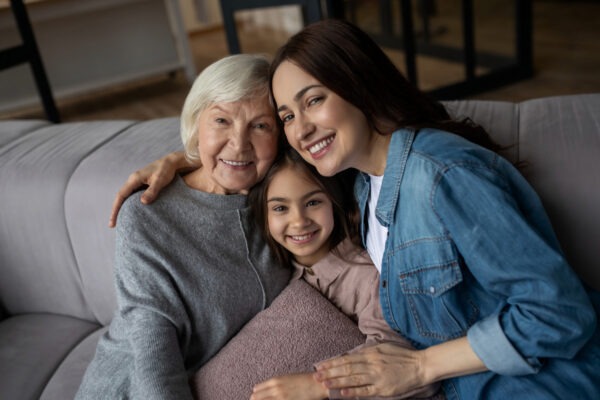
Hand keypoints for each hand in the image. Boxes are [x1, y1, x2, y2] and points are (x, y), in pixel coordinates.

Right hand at [108, 151, 192, 226]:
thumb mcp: (160, 181)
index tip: (113, 221)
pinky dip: (130, 204)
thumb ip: (152, 191)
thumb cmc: (166, 170)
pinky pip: (132, 195)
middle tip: (113, 224)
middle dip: (116, 210)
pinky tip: (132, 212)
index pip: (121, 195)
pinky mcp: (143, 184)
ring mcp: (137, 182)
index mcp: (134, 179)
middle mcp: (133, 180)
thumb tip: (142, 202)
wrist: (172, 162)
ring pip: (126, 196)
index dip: (115, 208)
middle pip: (121, 197)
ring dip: (122, 207)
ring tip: (120, 220)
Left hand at [250, 373, 327, 399]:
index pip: (256, 390)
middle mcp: (276, 389)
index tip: (257, 399)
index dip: (255, 396)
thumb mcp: (286, 379)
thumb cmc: (303, 381)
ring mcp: (281, 398)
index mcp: (275, 380)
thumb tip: (265, 392)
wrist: (316, 385)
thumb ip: (274, 385)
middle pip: (255, 398)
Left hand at [313, 343, 427, 397]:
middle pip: (346, 368)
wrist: (420, 366)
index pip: (347, 358)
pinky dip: (352, 392)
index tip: (320, 365)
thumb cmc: (401, 356)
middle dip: (330, 372)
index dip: (332, 362)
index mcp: (371, 354)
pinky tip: (341, 393)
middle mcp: (371, 364)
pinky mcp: (383, 389)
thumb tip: (353, 354)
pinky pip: (365, 391)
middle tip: (316, 375)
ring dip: (336, 382)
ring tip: (324, 384)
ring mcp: (377, 377)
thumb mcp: (383, 348)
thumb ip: (367, 352)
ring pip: (352, 379)